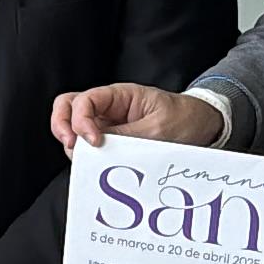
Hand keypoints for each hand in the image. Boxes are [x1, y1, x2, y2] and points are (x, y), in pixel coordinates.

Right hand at [50, 80, 224, 150]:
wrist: (201, 126)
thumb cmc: (182, 119)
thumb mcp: (157, 129)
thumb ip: (126, 137)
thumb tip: (97, 149)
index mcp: (119, 95)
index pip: (84, 100)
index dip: (81, 121)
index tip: (94, 141)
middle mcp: (107, 108)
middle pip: (67, 107)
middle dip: (62, 126)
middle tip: (72, 147)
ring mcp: (106, 125)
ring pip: (72, 127)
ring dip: (73, 145)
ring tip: (87, 161)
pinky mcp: (110, 142)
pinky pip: (88, 146)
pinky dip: (85, 157)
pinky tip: (94, 167)